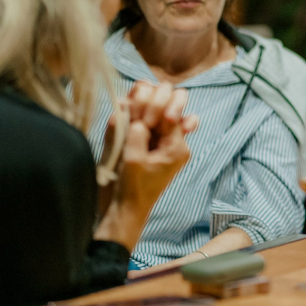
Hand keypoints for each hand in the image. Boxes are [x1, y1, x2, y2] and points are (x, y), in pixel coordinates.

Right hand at [96, 82, 198, 250]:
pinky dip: (138, 109)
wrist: (127, 208)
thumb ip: (136, 131)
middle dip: (156, 101)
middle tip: (143, 119)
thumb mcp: (134, 159)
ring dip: (146, 103)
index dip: (156, 108)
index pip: (175, 109)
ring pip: (161, 102)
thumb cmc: (132, 187)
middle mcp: (175, 138)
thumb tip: (132, 109)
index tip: (145, 122)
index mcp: (178, 145)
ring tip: (134, 116)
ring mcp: (163, 136)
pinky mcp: (149, 137)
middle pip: (175, 98)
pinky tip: (129, 115)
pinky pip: (149, 113)